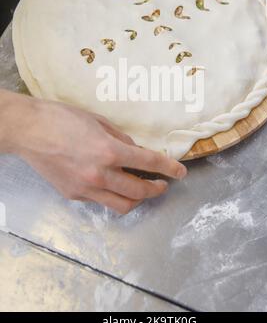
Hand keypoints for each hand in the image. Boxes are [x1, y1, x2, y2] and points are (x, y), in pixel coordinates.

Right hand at [1, 91, 186, 213]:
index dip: (170, 168)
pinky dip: (111, 194)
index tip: (181, 173)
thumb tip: (135, 150)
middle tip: (162, 184)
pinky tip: (111, 183)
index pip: (149, 163)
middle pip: (139, 192)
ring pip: (122, 204)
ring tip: (142, 189)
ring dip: (137, 199)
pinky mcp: (73, 195)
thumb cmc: (62, 118)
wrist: (29, 130)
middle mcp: (100, 175)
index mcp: (109, 151)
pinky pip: (100, 200)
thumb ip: (120, 138)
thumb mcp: (98, 121)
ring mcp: (86, 189)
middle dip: (157, 189)